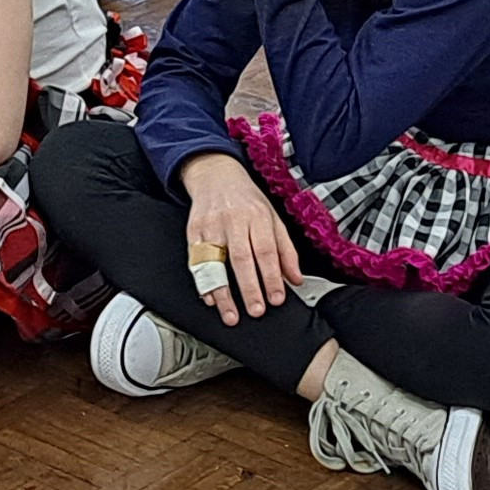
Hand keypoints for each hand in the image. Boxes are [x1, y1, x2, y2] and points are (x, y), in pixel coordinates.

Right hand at [180, 153, 301, 321]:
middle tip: (256, 310)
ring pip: (216, 263)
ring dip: (223, 293)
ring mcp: (210, 226)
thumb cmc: (247, 200)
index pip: (266, 250)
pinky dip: (203, 283)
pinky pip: (196, 261)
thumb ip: (285, 249)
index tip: (277, 298)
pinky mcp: (193, 232)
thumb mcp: (273, 217)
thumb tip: (296, 278)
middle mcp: (233, 220)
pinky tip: (210, 298)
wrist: (215, 175)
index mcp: (257, 216)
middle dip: (249, 288)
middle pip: (241, 258)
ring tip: (231, 314)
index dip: (272, 276)